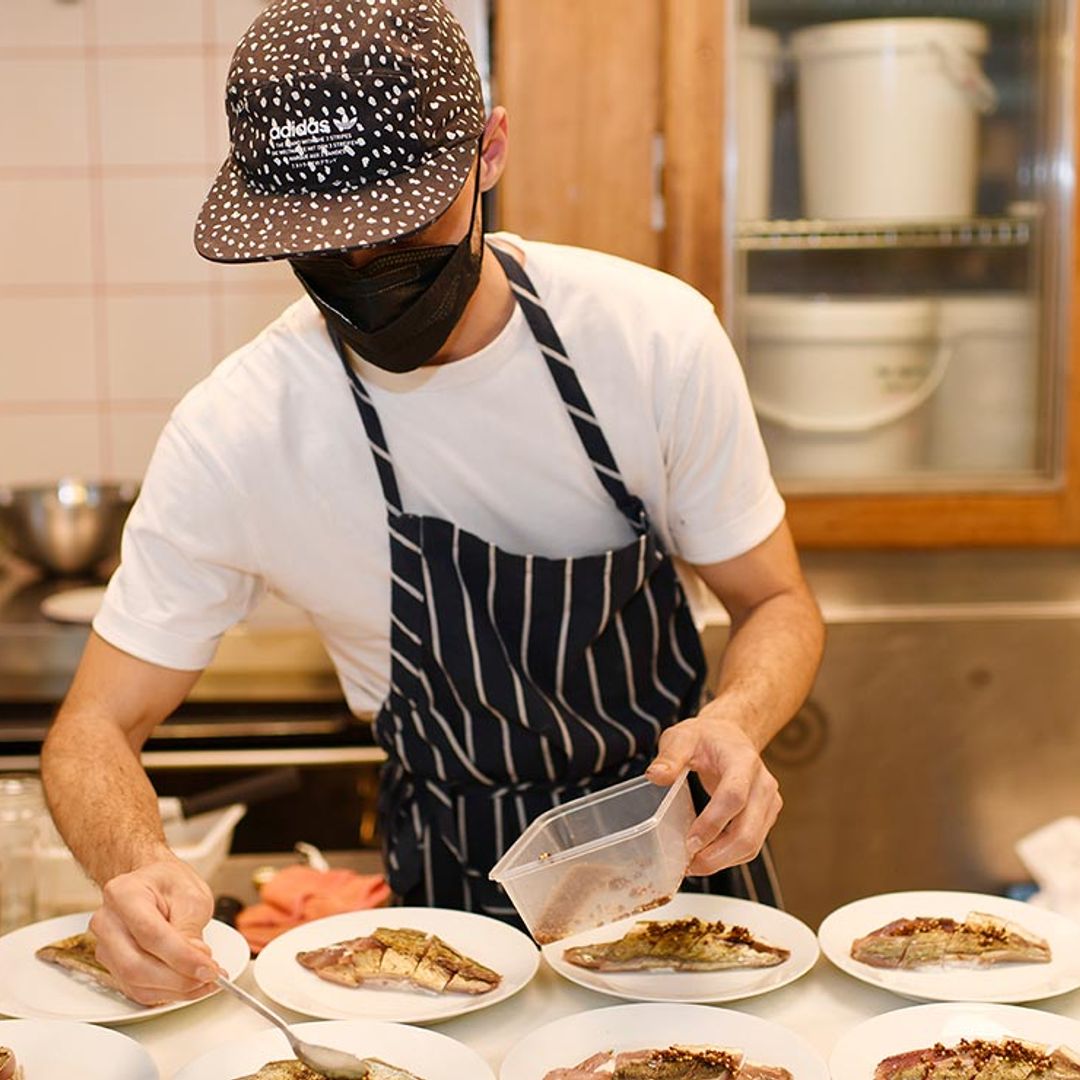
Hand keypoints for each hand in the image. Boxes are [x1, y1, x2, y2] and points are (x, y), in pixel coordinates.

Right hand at [90, 852, 222, 1005]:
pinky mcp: (111, 966)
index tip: (208, 968)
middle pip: (136, 965)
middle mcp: (107, 921)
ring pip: (136, 983)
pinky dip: (166, 993)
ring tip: (205, 981)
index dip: (181, 957)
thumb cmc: (169, 884)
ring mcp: (104, 946)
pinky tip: (189, 985)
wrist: (152, 883)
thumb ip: (191, 928)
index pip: (150, 934)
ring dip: (175, 990)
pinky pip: (136, 989)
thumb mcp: (192, 895)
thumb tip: (196, 962)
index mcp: (124, 894)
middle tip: (211, 977)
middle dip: (179, 979)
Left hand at [645, 714, 781, 876]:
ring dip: (723, 861)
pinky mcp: (766, 815)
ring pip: (752, 843)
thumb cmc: (705, 738)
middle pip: (747, 830)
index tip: (690, 842)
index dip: (713, 823)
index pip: (734, 796)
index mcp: (743, 760)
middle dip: (718, 855)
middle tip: (689, 864)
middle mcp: (762, 783)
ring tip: (694, 865)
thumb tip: (656, 776)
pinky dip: (730, 857)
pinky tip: (707, 857)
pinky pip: (752, 844)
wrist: (730, 736)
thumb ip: (669, 756)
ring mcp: (768, 801)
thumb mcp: (682, 737)